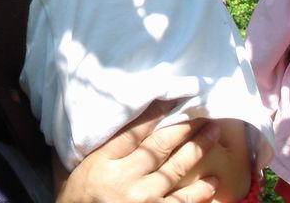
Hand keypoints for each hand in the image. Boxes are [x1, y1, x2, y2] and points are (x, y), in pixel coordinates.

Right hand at [57, 101, 220, 202]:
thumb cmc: (78, 201)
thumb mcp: (74, 173)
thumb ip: (93, 150)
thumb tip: (103, 120)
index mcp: (103, 163)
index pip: (133, 131)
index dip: (155, 112)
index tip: (172, 98)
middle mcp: (125, 179)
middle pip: (160, 145)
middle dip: (185, 126)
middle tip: (204, 112)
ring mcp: (143, 199)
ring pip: (176, 168)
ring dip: (198, 149)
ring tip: (214, 134)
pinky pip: (182, 202)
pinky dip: (199, 192)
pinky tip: (213, 181)